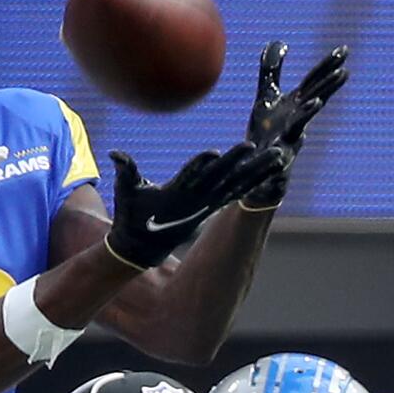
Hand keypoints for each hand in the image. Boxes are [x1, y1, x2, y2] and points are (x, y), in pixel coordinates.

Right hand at [103, 142, 289, 269]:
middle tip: (254, 145)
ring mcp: (207, 205)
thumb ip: (125, 171)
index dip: (201, 165)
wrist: (142, 247)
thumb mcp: (125, 193)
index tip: (215, 153)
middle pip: (220, 178)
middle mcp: (196, 200)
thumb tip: (115, 153)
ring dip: (258, 171)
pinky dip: (255, 181)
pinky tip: (272, 171)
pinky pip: (238, 192)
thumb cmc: (131, 217)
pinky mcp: (212, 207)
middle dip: (237, 162)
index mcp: (175, 195)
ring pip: (237, 184)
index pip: (189, 177)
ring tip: (278, 157)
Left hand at [239, 41, 349, 210]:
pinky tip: (290, 137)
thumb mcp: (266, 96)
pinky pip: (282, 149)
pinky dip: (286, 141)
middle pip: (314, 99)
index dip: (329, 65)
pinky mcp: (277, 156)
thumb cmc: (266, 132)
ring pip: (302, 123)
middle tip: (345, 71)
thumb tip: (279, 42)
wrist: (258, 167)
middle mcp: (297, 119)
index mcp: (296, 104)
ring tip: (319, 101)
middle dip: (328, 86)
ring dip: (310, 112)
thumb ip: (272, 70)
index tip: (344, 49)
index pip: (315, 81)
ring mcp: (290, 138)